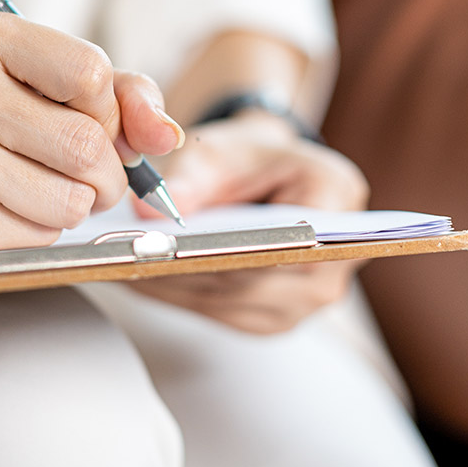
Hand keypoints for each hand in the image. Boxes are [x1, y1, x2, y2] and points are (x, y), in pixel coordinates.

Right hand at [0, 12, 182, 252]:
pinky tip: (6, 208)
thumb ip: (120, 93)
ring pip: (71, 201)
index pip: (92, 74)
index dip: (108, 109)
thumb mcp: (42, 78)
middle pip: (88, 147)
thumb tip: (167, 136)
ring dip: (75, 206)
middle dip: (106, 172)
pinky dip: (41, 230)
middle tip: (84, 172)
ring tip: (40, 187)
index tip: (87, 117)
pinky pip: (38, 236)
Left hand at [126, 111, 369, 333]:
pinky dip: (183, 296)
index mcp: (338, 195)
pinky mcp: (276, 316)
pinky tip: (146, 278)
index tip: (176, 248)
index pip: (287, 238)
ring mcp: (309, 296)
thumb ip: (187, 178)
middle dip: (192, 270)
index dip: (230, 249)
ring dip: (180, 288)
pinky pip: (224, 313)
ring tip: (129, 268)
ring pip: (234, 302)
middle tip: (134, 260)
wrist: (260, 174)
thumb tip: (148, 216)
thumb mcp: (216, 150)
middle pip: (257, 278)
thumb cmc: (245, 156)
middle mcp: (337, 255)